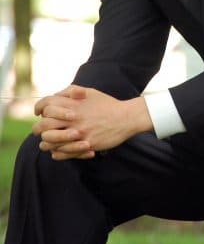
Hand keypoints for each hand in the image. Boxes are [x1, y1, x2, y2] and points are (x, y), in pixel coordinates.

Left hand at [32, 85, 152, 160]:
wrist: (125, 118)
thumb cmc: (107, 104)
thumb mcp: (90, 92)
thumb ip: (71, 91)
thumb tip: (55, 96)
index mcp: (73, 103)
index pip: (46, 104)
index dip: (39, 107)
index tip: (39, 112)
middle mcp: (73, 117)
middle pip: (44, 124)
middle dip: (38, 128)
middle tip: (39, 130)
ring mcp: (78, 132)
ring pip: (50, 141)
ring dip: (46, 142)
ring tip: (47, 142)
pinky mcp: (85, 145)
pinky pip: (62, 152)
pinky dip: (57, 152)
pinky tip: (58, 150)